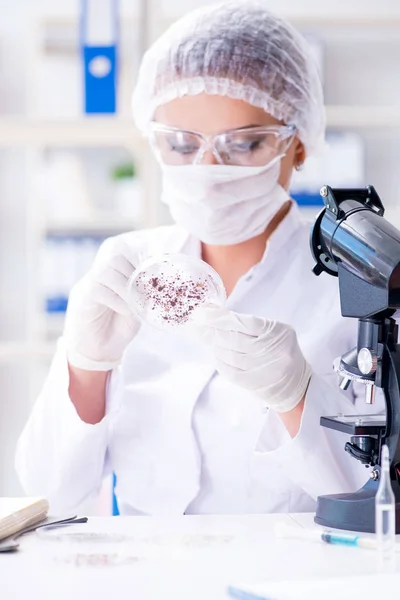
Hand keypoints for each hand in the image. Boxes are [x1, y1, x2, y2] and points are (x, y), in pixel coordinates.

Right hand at [63, 236, 143, 370]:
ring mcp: (87, 286)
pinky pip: (97, 290)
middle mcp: (98, 276)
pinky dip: (117, 300)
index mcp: (112, 273)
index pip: (119, 249)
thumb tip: (160, 284)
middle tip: (143, 291)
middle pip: (113, 257)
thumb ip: (143, 293)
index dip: (136, 256)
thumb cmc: (117, 328)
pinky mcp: (81, 300)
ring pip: (105, 271)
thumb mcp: (136, 306)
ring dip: (125, 286)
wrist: (98, 352)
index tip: (151, 271)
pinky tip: (126, 311)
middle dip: (133, 272)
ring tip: (135, 302)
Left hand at [193, 307, 311, 411]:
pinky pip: (230, 371)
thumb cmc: (280, 350)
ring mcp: (262, 368)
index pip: (242, 322)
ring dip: (214, 345)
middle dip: (211, 330)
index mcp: (276, 331)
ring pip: (229, 354)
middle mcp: (271, 349)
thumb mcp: (273, 331)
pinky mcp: (254, 383)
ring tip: (206, 338)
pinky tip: (215, 354)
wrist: (295, 383)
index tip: (202, 313)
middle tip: (197, 324)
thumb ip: (247, 324)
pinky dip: (219, 362)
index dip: (219, 317)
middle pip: (233, 338)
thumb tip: (215, 315)